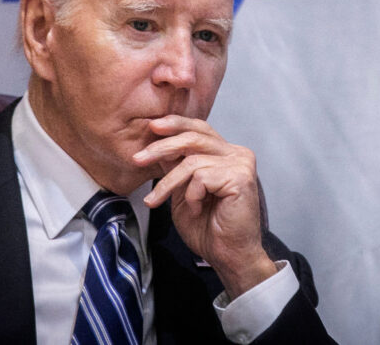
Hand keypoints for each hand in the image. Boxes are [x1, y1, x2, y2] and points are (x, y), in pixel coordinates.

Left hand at [137, 115, 276, 298]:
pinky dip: (191, 195)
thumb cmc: (208, 227)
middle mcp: (237, 154)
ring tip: (156, 201)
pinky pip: (201, 177)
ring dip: (168, 183)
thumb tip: (157, 144)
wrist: (227, 255)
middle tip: (138, 159)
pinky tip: (196, 209)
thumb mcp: (184, 190)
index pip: (200, 129)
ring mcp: (241, 164)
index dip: (176, 124)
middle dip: (161, 147)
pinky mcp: (240, 177)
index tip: (152, 127)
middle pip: (194, 137)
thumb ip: (177, 167)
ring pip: (192, 160)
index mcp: (226, 153)